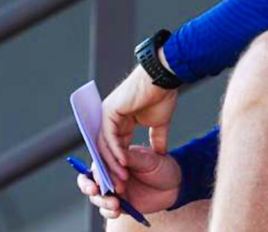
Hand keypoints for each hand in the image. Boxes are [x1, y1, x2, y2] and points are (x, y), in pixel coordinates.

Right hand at [77, 145, 181, 219]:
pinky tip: (117, 210)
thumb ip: (132, 159)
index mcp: (116, 159)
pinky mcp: (120, 205)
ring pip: (97, 197)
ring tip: (115, 203)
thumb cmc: (163, 167)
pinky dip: (108, 212)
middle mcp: (111, 174)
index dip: (94, 170)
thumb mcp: (150, 160)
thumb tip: (119, 156)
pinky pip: (107, 210)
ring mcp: (115, 190)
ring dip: (102, 201)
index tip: (99, 177)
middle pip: (89, 181)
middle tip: (95, 190)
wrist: (176, 185)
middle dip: (88, 186)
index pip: (97, 162)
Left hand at [98, 65, 178, 185]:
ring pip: (105, 146)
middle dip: (111, 171)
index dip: (120, 167)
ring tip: (120, 180)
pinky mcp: (108, 112)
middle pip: (106, 150)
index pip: (115, 148)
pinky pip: (109, 137)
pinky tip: (122, 163)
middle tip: (117, 188)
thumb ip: (157, 139)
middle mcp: (110, 120)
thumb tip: (161, 153)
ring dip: (112, 165)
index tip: (126, 183)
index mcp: (120, 122)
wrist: (163, 78)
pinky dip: (115, 151)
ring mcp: (107, 115)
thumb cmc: (162, 96)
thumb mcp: (159, 124)